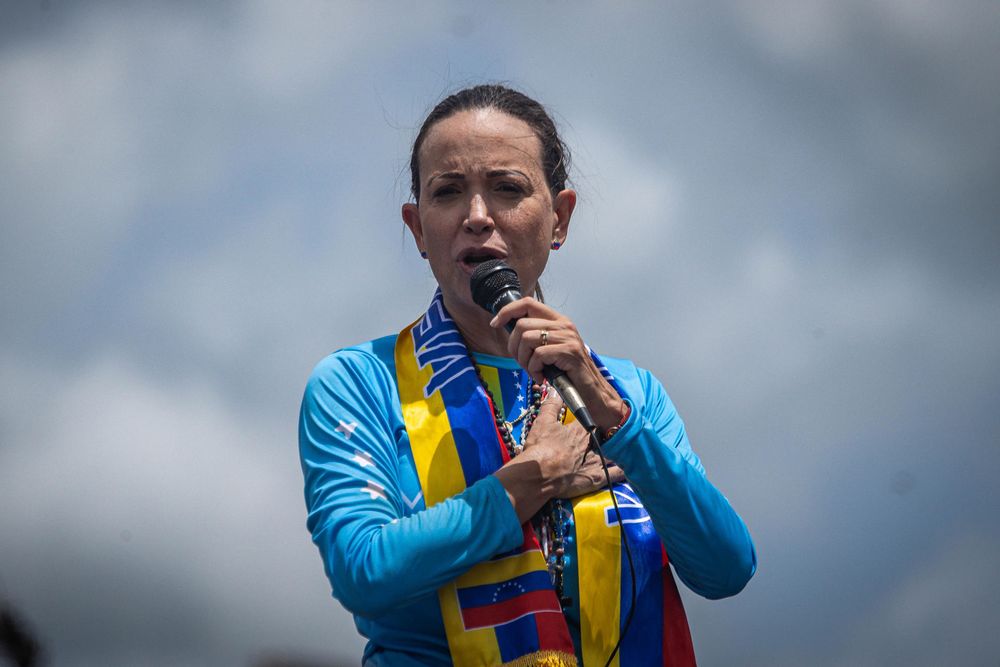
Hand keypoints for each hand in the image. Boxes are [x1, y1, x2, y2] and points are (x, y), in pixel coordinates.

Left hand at [491, 297, 627, 433]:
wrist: (592, 391)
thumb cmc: (567, 373)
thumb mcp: (550, 350)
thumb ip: (535, 337)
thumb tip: (508, 329)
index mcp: (558, 321)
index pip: (527, 303)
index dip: (507, 311)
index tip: (495, 324)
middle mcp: (563, 325)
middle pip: (521, 324)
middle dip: (514, 347)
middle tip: (523, 363)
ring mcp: (568, 337)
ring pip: (527, 339)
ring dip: (524, 360)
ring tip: (533, 371)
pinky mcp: (569, 351)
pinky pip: (538, 355)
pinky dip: (534, 369)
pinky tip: (541, 377)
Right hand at [520, 393, 623, 498]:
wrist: (540, 474)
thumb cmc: (541, 448)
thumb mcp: (543, 422)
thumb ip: (551, 405)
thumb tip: (555, 390)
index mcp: (580, 430)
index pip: (591, 420)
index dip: (593, 419)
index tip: (596, 417)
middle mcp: (591, 444)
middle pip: (604, 437)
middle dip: (608, 435)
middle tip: (611, 434)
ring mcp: (595, 461)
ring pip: (612, 453)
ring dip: (617, 451)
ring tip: (624, 450)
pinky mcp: (596, 478)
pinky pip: (614, 474)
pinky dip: (622, 471)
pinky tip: (629, 469)